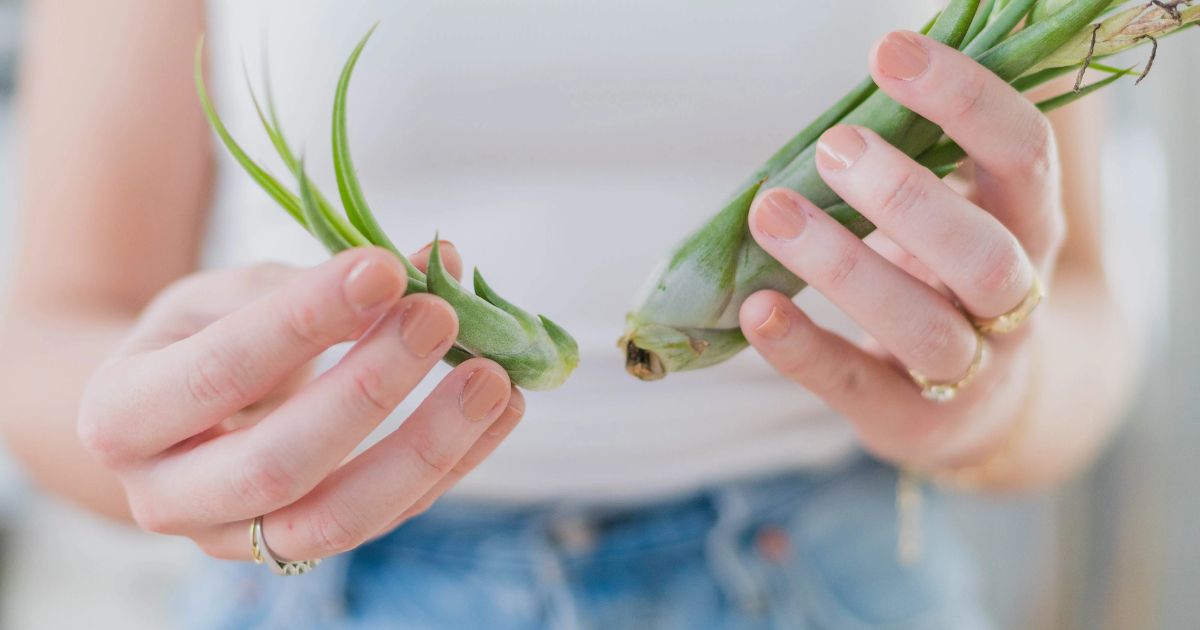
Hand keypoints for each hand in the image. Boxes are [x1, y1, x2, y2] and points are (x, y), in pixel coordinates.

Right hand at [77, 243, 523, 559]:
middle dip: (370, 388)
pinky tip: (502, 407)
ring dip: (428, 446)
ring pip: (341, 516)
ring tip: (492, 377)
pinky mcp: (306, 551)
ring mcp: (239, 539)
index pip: (221, 371)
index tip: (382, 269)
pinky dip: (454, 463)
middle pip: (279, 462)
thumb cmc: (201, 341)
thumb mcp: (231, 295)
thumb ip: (318, 284)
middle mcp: (168, 497)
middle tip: (439, 317)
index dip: (307, 319)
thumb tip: (437, 263)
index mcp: (124, 417)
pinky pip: (387, 519)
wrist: (175, 421)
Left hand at [741, 31, 1063, 467]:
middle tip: (835, 145)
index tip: (891, 52)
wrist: (987, 408)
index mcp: (1028, 225)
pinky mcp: (910, 420)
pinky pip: (857, 384)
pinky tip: (756, 308)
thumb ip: (925, 150)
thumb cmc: (949, 278)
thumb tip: (877, 56)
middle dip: (909, 197)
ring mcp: (969, 371)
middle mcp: (1013, 300)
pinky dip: (804, 347)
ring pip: (925, 328)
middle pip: (985, 256)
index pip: (1023, 156)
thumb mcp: (956, 207)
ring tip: (771, 211)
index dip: (969, 102)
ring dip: (846, 268)